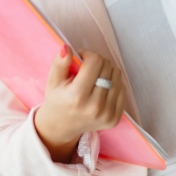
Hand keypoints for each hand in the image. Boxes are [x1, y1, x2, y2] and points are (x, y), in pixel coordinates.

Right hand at [34, 48, 124, 162]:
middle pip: (108, 67)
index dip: (88, 54)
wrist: (61, 127)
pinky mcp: (115, 118)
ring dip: (107, 71)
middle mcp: (94, 107)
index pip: (95, 61)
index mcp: (77, 96)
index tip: (81, 58)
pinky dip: (113, 83)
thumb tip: (67, 48)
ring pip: (117, 76)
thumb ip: (60, 63)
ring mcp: (107, 114)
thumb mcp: (53, 81)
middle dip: (98, 61)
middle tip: (87, 68)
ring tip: (94, 77)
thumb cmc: (57, 100)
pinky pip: (122, 89)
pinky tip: (101, 88)